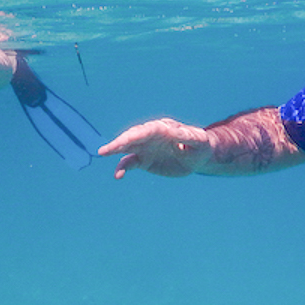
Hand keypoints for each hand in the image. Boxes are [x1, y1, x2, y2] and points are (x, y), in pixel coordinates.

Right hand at [98, 118, 213, 178]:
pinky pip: (130, 163)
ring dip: (115, 150)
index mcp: (164, 128)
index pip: (147, 130)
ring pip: (128, 147)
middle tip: (106, 149)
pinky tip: (118, 176)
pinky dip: (123, 168)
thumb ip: (188, 137)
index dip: (136, 135)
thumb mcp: (199, 142)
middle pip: (133, 137)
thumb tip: (173, 133)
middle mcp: (152, 136)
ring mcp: (146, 147)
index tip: (125, 141)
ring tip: (102, 153)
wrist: (200, 157)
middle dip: (120, 142)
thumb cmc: (202, 146)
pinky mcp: (145, 160)